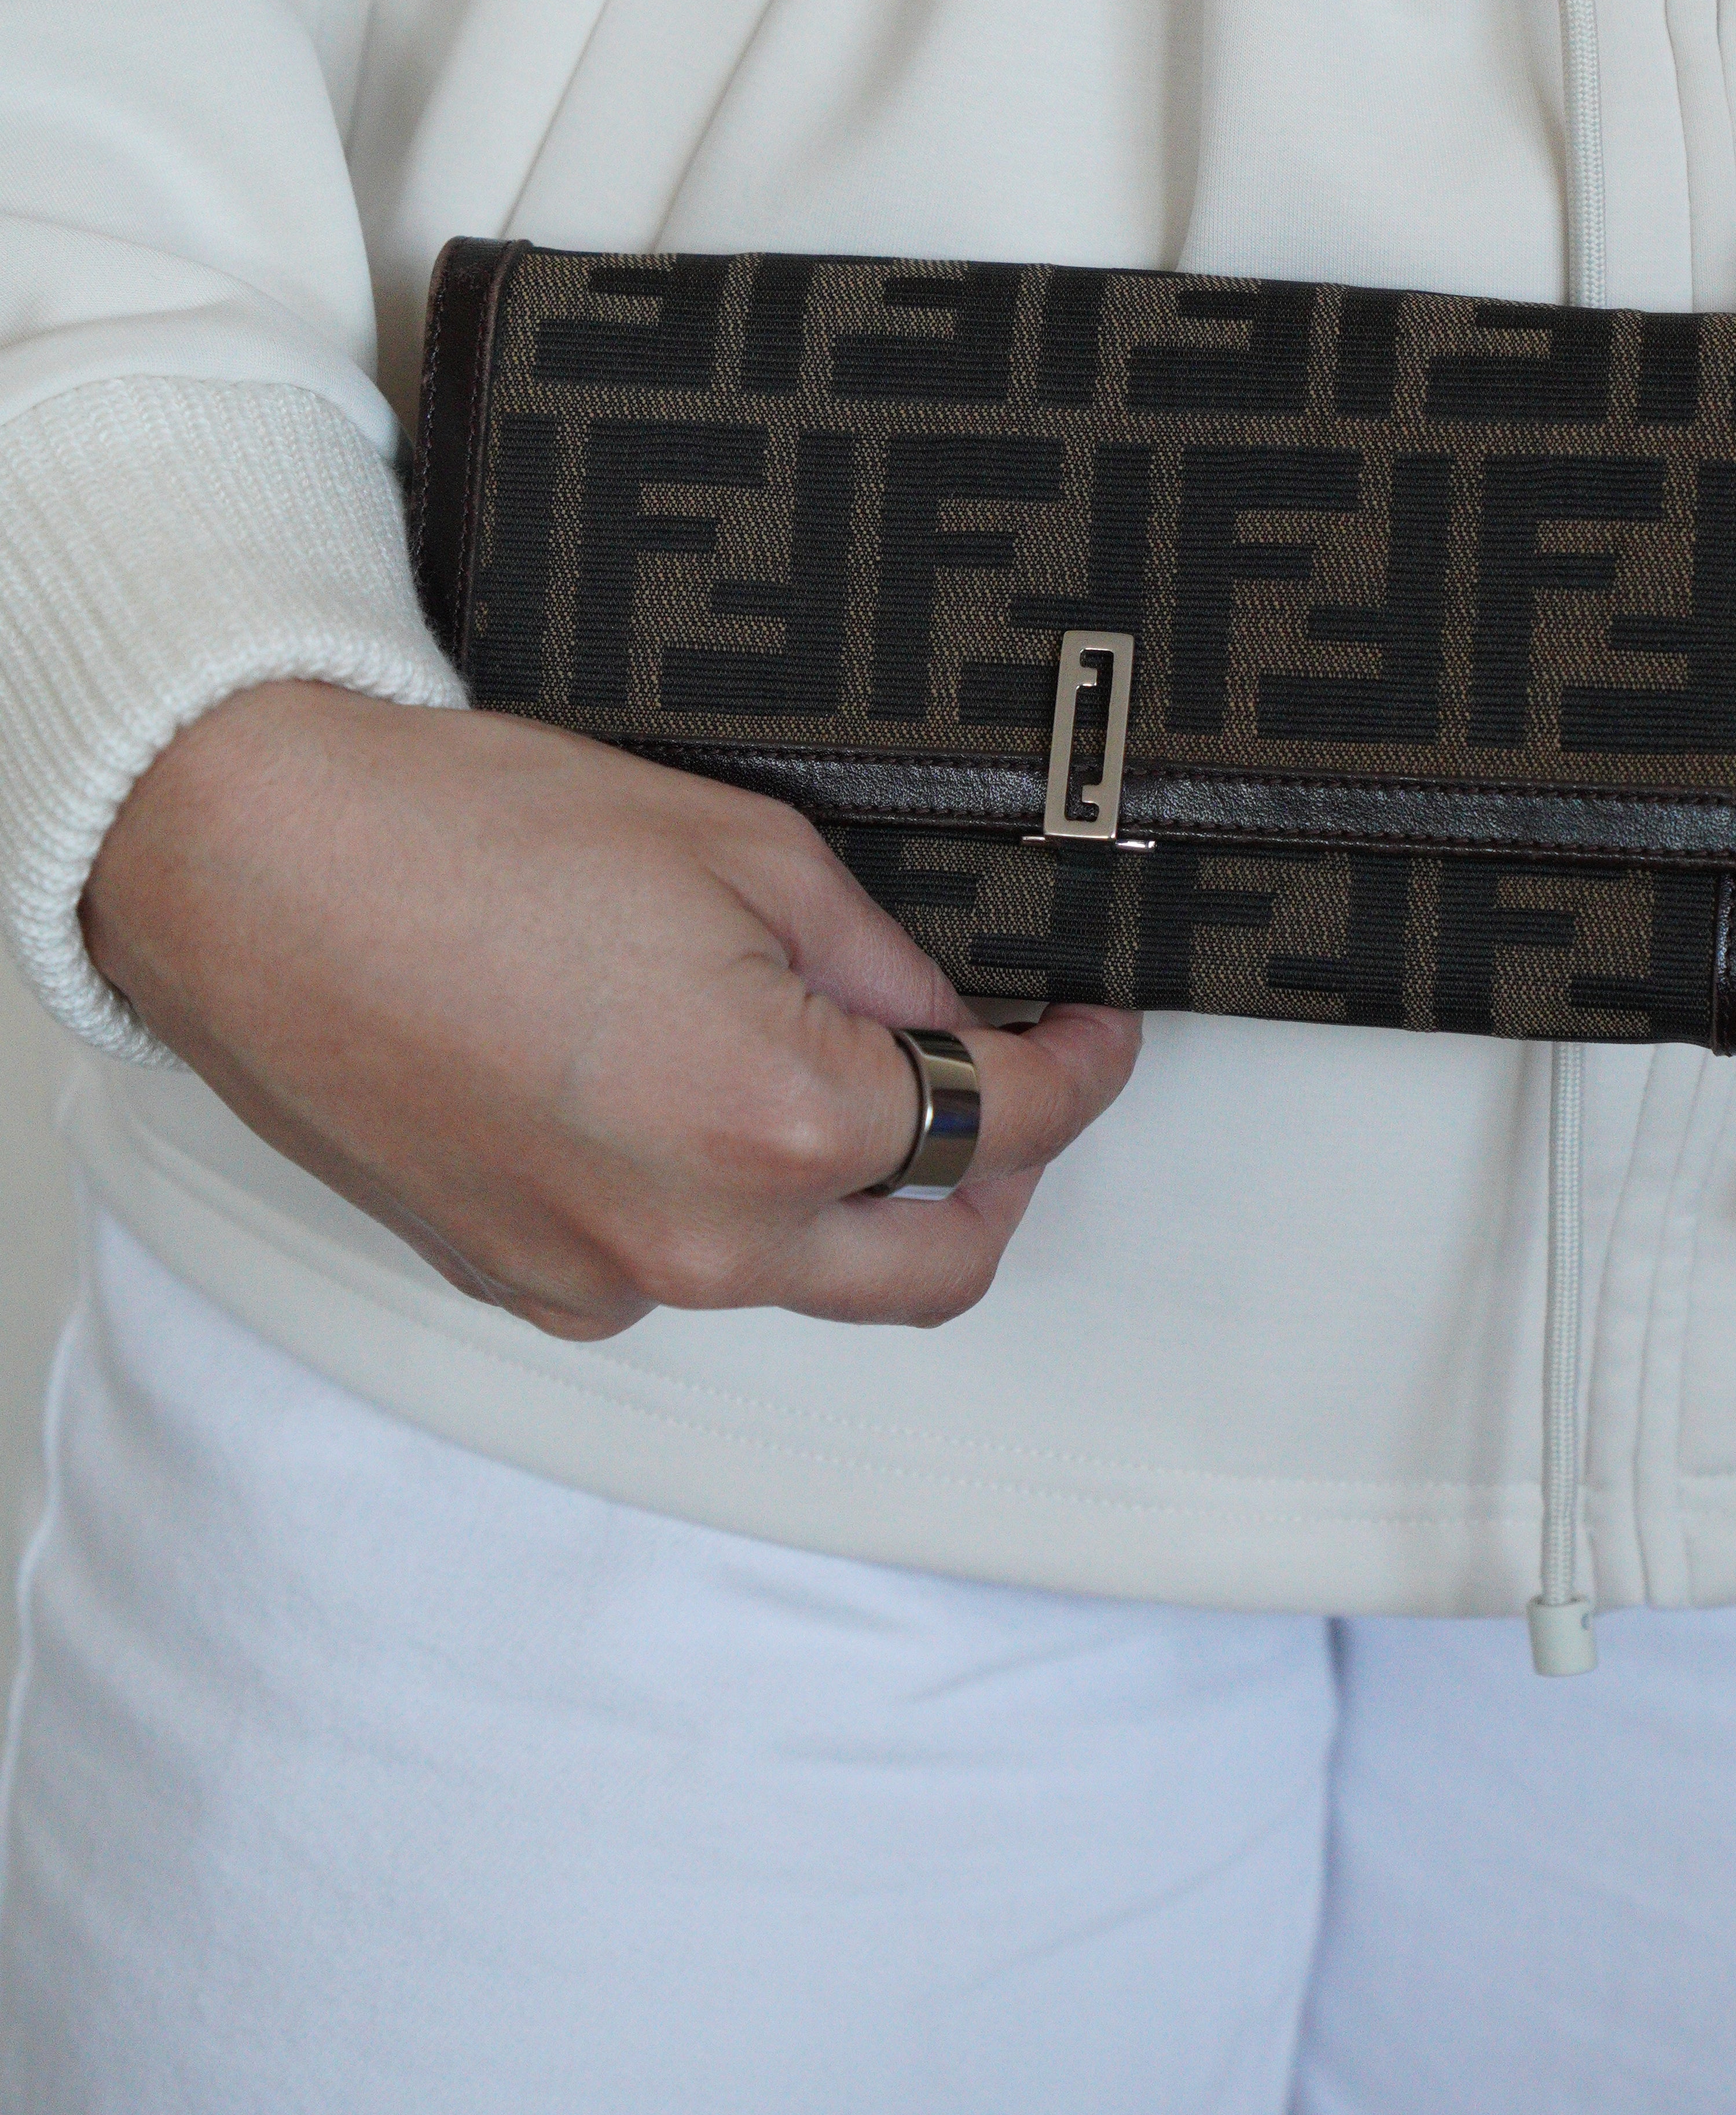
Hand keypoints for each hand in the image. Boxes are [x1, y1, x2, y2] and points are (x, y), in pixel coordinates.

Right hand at [83, 682, 1138, 1337]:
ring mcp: (598, 1282)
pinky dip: (720, 1208)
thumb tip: (952, 1021)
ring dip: (850, 1197)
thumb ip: (880, 964)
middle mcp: (698, 1245)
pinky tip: (686, 1099)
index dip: (1082, 1074)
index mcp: (779, 1127)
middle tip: (1013, 1084)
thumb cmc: (475, 832)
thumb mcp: (745, 848)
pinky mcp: (517, 1282)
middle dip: (1001, 1182)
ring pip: (799, 1276)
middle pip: (932, 1268)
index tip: (1100, 1033)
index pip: (1004, 1131)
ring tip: (832, 1069)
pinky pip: (672, 1271)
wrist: (256, 867)